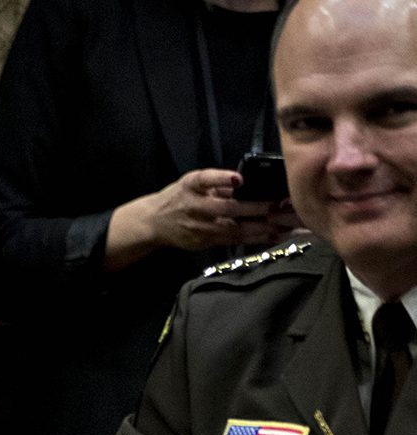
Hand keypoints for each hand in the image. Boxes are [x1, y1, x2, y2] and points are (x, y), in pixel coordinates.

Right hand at [136, 169, 299, 250]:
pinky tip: (279, 236)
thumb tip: (252, 184)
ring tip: (291, 225)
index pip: (205, 180)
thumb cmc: (179, 198)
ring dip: (266, 227)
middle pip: (228, 209)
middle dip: (259, 208)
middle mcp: (195, 208)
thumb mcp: (193, 183)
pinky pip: (237, 241)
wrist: (154, 222)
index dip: (221, 179)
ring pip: (237, 229)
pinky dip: (260, 238)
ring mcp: (202, 229)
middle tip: (286, 206)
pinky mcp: (207, 243)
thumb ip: (218, 184)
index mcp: (191, 187)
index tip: (238, 179)